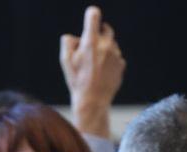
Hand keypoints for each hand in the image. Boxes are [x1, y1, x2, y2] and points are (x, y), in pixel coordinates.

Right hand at [60, 6, 124, 138]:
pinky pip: (116, 57)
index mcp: (90, 42)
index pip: (93, 15)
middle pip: (106, 28)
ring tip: (94, 65)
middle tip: (92, 41)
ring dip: (104, 48)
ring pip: (111, 44)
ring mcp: (116, 55)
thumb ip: (67, 42)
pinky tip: (101, 72)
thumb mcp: (65, 61)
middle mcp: (106, 46)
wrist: (93, 101)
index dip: (91, 14)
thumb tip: (74, 37)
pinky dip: (110, 60)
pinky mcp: (121, 64)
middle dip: (99, 32)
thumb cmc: (77, 81)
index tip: (91, 16)